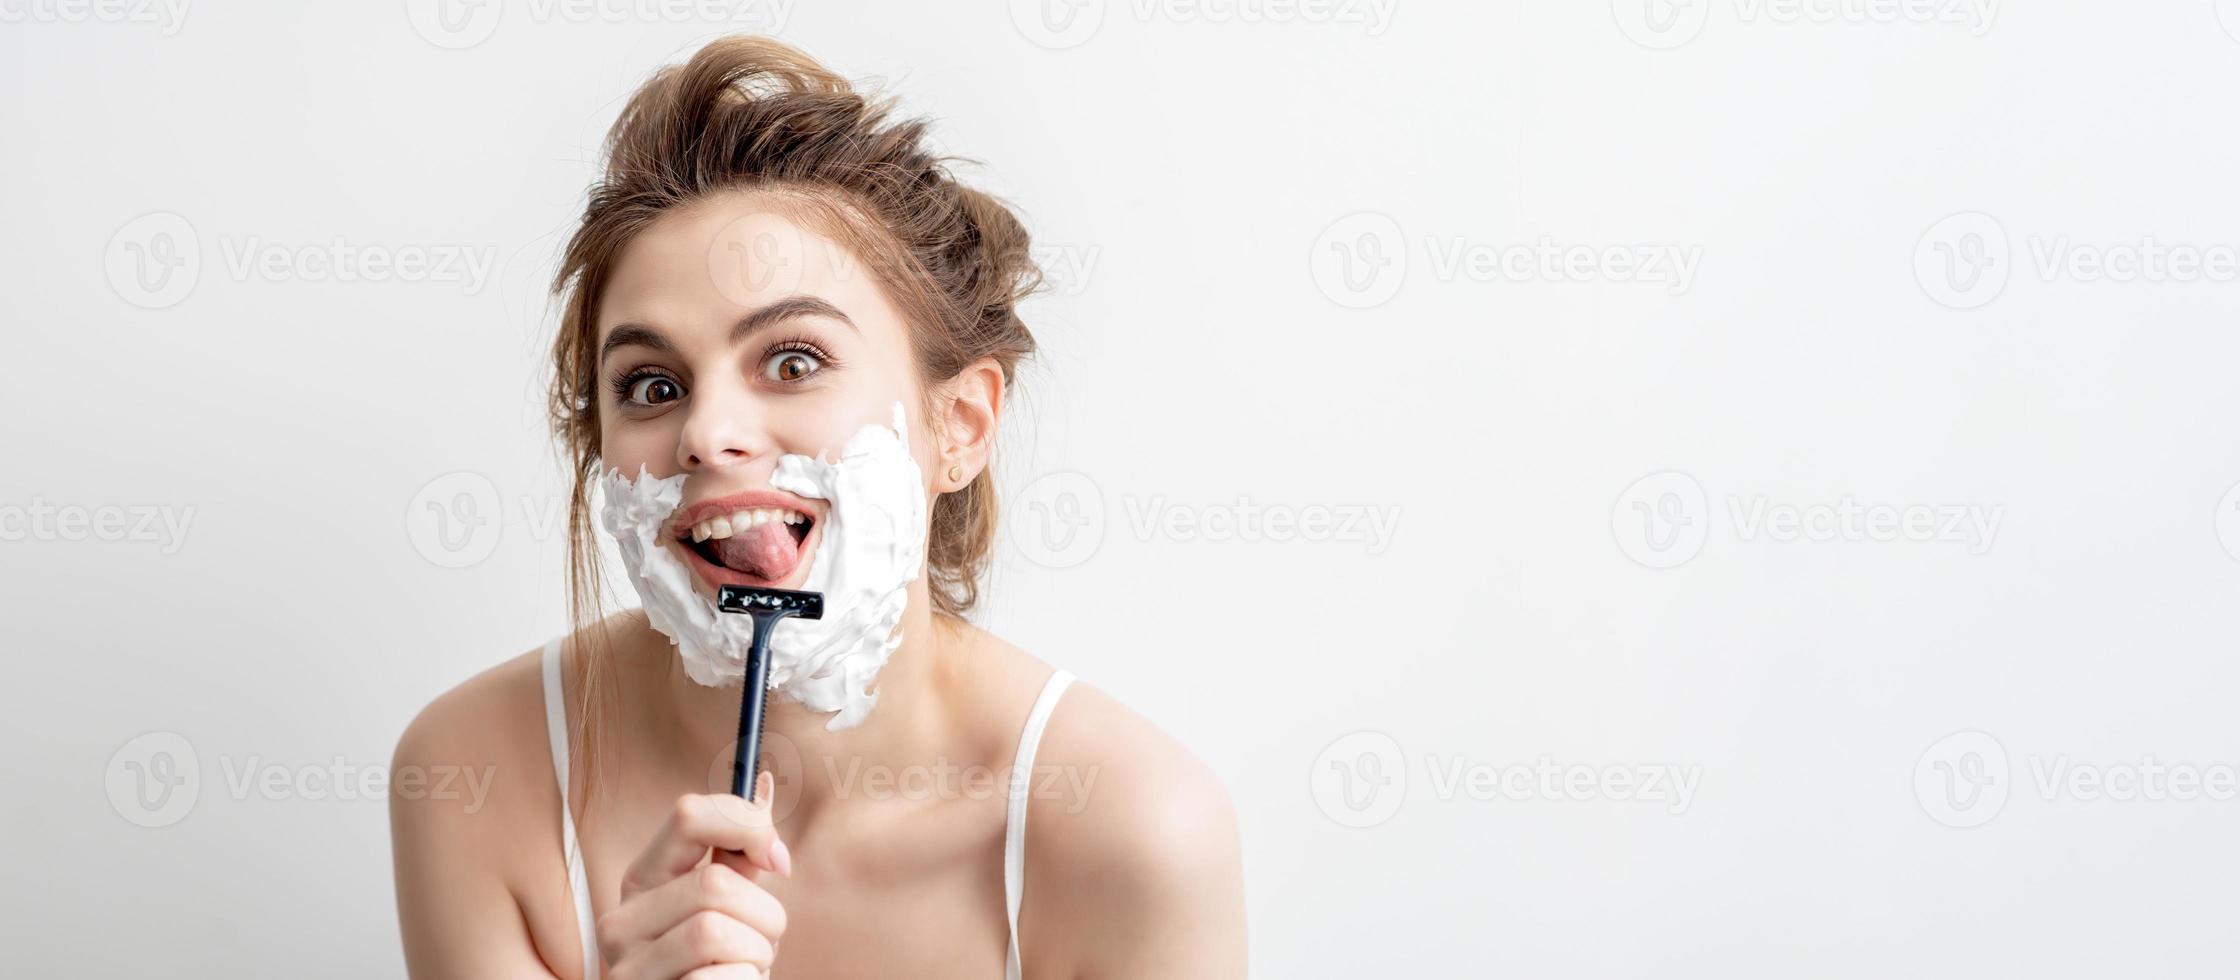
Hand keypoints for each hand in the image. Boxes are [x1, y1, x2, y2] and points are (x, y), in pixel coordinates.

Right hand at [596, 771, 791, 979]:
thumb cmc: (713, 965)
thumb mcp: (724, 906)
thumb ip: (740, 854)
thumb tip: (760, 782)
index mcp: (642, 881)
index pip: (689, 814)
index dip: (747, 826)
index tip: (777, 860)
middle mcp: (620, 922)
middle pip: (716, 883)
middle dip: (764, 915)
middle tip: (761, 941)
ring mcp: (628, 969)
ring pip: (717, 931)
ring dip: (757, 955)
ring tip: (745, 968)